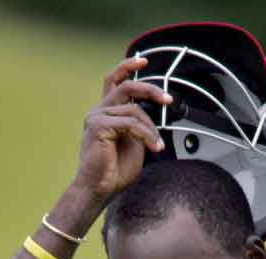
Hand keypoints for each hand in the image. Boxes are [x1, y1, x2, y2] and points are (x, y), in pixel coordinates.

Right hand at [73, 55, 171, 198]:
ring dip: (151, 129)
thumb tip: (153, 119)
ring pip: (134, 110)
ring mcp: (97, 117)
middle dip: (150, 90)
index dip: (127, 67)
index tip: (144, 61)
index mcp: (106, 112)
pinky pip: (130, 123)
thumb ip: (140, 128)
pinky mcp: (99, 126)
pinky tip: (152, 148)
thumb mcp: (134, 145)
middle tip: (168, 100)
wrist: (99, 190)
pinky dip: (146, 135)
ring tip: (157, 146)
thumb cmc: (114, 172)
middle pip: (126, 86)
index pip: (114, 81)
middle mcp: (99, 111)